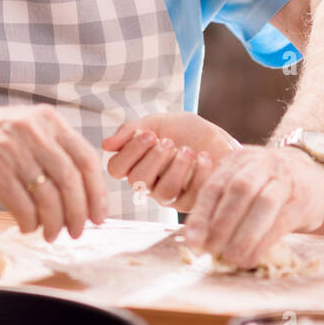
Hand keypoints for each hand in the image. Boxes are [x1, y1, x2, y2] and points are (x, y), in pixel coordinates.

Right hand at [0, 101, 107, 240]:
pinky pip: (22, 206)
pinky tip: (29, 227)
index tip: (99, 215)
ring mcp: (12, 151)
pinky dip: (30, 222)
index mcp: (48, 121)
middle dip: (79, 213)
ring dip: (54, 223)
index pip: (87, 159)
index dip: (97, 192)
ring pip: (48, 197)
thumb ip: (54, 151)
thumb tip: (84, 193)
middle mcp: (33, 132)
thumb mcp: (27, 129)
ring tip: (51, 233)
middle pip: (71, 181)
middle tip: (77, 231)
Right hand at [102, 112, 239, 211]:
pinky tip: (203, 157)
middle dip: (154, 158)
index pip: (116, 168)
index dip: (130, 152)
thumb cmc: (184, 130)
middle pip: (138, 181)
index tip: (149, 134)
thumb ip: (131, 130)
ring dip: (176, 168)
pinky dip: (198, 174)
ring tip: (188, 150)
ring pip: (164, 193)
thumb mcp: (157, 122)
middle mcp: (148, 184)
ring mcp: (170, 196)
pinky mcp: (192, 203)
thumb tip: (106, 145)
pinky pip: (190, 197)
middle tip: (168, 142)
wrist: (217, 138)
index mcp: (135, 164)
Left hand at [182, 144, 323, 268]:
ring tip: (232, 258)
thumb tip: (197, 240)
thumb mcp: (244, 181)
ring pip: (262, 203)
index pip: (214, 186)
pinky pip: (281, 220)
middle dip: (222, 225)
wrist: (314, 171)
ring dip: (244, 235)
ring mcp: (285, 178)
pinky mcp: (302, 198)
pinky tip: (252, 257)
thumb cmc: (269, 185)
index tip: (192, 243)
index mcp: (238, 159)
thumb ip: (222, 202)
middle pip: (239, 190)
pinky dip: (263, 242)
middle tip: (212, 251)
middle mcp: (261, 163)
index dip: (201, 216)